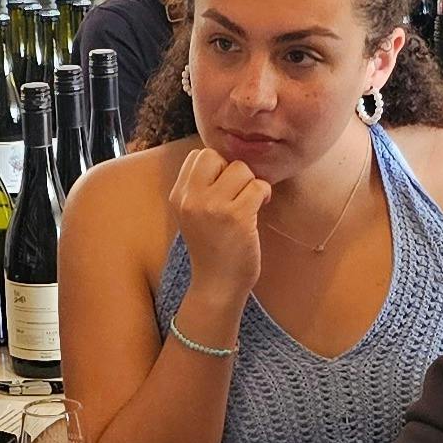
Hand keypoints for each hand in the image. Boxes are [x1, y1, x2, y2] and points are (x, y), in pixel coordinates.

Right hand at [165, 147, 271, 312]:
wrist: (217, 286)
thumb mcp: (193, 215)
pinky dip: (264, 195)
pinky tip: (259, 209)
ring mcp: (212, 207)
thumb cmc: (212, 249)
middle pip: (215, 155)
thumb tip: (226, 160)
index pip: (197, 156)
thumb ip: (200, 188)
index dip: (217, 167)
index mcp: (178, 196)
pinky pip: (258, 186)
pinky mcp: (236, 217)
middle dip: (232, 171)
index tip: (224, 188)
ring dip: (251, 184)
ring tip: (249, 203)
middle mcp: (191, 199)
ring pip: (240, 169)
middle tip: (237, 194)